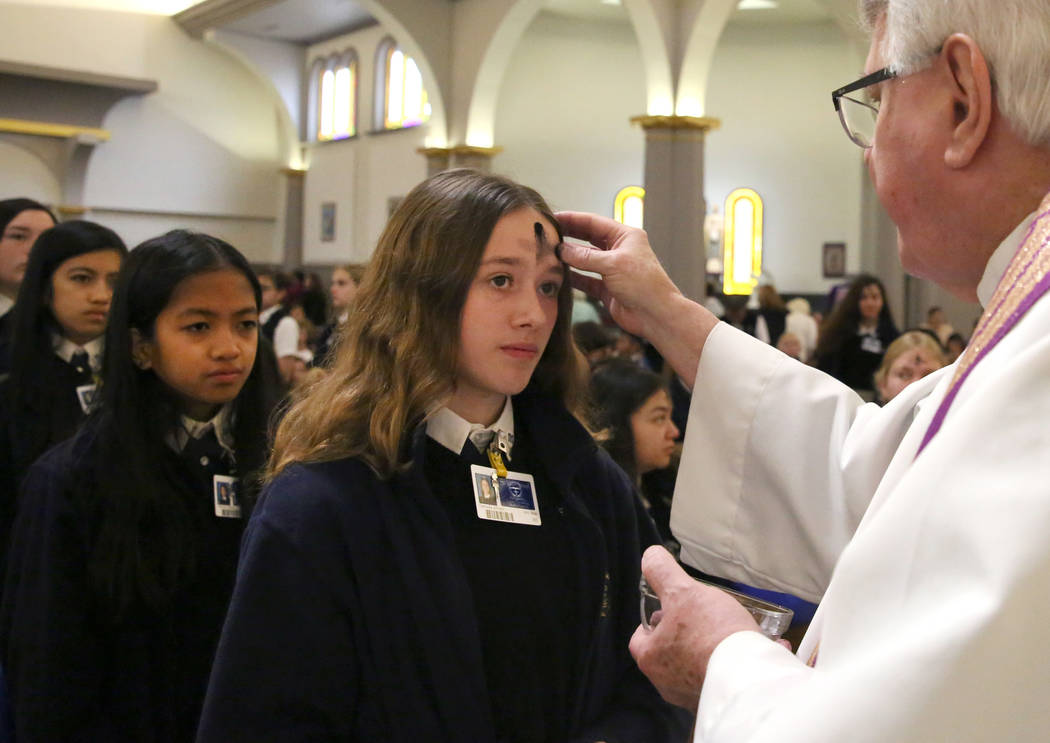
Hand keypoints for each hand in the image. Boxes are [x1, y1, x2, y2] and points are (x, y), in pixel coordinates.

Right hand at [556, 211, 681, 339]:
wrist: (655, 315)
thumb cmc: (643, 284)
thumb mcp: (612, 264)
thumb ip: (585, 257)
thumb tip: (562, 249)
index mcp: (625, 236)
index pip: (593, 222)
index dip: (573, 219)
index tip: (553, 217)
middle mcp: (618, 250)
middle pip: (588, 238)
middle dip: (568, 235)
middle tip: (547, 233)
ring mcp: (612, 269)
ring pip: (585, 259)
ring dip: (569, 257)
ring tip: (549, 253)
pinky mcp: (607, 288)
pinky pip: (585, 279)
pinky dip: (573, 277)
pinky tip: (559, 274)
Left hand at [629, 546, 758, 709]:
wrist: (749, 677)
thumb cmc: (710, 634)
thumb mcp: (682, 591)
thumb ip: (663, 573)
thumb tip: (650, 556)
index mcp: (651, 659)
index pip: (640, 638)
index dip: (653, 620)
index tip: (671, 609)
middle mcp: (667, 684)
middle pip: (671, 652)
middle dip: (689, 634)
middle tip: (706, 617)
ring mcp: (694, 695)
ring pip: (702, 666)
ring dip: (718, 650)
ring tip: (738, 633)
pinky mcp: (723, 700)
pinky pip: (729, 678)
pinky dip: (742, 663)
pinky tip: (762, 648)